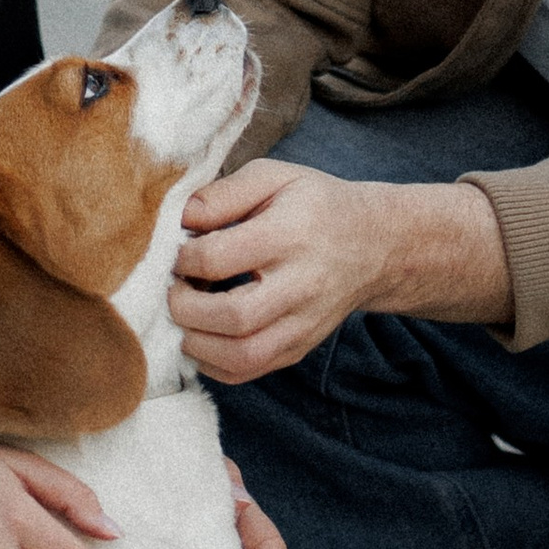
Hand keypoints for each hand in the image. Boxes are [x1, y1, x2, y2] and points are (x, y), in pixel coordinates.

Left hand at [172, 161, 513, 382]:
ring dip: (195, 342)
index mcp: (290, 234)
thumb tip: (179, 220)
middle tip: (174, 288)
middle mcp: (301, 286)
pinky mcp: (299, 348)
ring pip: (241, 355)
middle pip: (232, 317)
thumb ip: (222, 194)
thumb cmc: (313, 206)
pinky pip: (247, 371)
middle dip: (184, 307)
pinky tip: (203, 335)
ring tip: (185, 315)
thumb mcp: (273, 177)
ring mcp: (303, 324)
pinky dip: (212, 362)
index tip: (178, 251)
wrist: (374, 245)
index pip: (219, 258)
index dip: (183, 258)